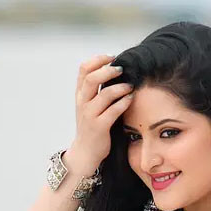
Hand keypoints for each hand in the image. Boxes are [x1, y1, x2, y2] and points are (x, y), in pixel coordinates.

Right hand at [69, 54, 132, 173]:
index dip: (98, 60)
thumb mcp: (88, 105)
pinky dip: (123, 103)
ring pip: (104, 94)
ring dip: (120, 87)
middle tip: (122, 69)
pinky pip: (113, 111)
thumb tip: (113, 70)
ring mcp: (89, 115)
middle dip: (108, 70)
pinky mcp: (99, 127)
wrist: (85, 152)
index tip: (111, 57)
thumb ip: (96, 90)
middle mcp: (82, 102)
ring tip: (130, 86)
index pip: (83, 69)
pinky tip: (130, 99)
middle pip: (92, 78)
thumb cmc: (92, 126)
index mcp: (80, 94)